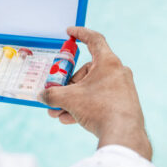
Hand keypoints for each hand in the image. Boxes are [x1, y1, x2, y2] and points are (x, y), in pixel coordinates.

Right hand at [41, 27, 152, 159]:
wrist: (124, 134)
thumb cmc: (99, 109)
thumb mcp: (70, 99)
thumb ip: (52, 95)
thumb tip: (42, 96)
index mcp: (108, 62)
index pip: (94, 39)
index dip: (80, 33)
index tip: (70, 32)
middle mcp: (117, 71)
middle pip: (87, 71)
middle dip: (68, 85)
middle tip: (55, 95)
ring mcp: (122, 87)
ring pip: (91, 88)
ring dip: (73, 99)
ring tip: (58, 113)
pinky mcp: (123, 102)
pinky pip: (99, 99)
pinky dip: (84, 106)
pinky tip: (70, 119)